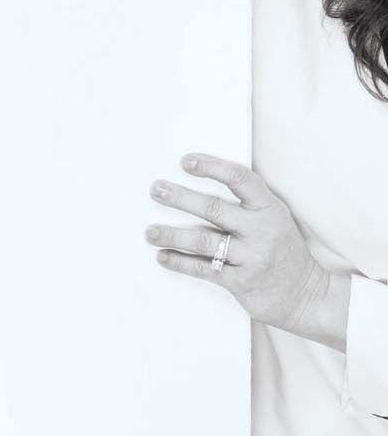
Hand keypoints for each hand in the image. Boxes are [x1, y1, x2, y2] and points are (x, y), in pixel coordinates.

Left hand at [146, 153, 350, 351]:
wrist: (309, 296)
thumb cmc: (282, 248)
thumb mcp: (274, 217)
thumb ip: (246, 201)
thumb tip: (199, 180)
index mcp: (269, 208)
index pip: (239, 179)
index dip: (211, 167)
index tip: (185, 161)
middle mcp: (262, 231)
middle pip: (213, 209)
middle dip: (180, 198)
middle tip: (156, 189)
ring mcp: (253, 258)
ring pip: (204, 241)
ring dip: (172, 235)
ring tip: (149, 231)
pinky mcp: (243, 283)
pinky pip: (205, 269)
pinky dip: (180, 262)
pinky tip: (162, 257)